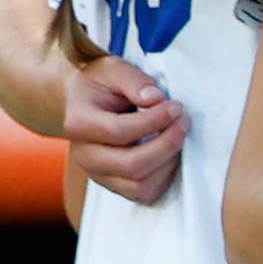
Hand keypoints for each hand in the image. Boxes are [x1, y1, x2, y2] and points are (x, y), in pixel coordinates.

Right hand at [60, 53, 184, 203]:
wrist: (85, 102)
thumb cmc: (100, 84)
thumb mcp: (114, 70)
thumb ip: (134, 81)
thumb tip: (155, 99)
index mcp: (79, 124)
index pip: (120, 131)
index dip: (154, 121)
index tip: (175, 106)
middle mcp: (84, 155)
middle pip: (131, 165)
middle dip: (166, 145)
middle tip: (183, 122)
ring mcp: (98, 174)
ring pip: (140, 185)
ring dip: (168, 162)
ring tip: (179, 135)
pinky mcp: (114, 185)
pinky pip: (145, 193)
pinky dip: (165, 176)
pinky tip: (170, 152)